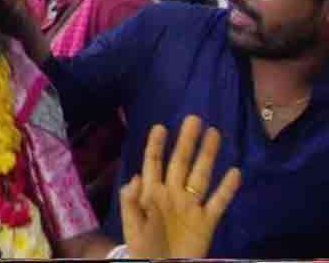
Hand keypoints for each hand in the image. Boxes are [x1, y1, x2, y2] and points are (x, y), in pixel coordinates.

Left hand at [120, 115, 241, 258]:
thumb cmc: (142, 246)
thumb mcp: (131, 224)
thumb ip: (130, 202)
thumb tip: (135, 177)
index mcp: (152, 192)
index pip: (154, 162)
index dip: (156, 145)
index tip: (160, 127)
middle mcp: (172, 193)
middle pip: (181, 162)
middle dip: (186, 141)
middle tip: (194, 119)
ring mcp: (191, 206)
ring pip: (201, 175)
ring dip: (208, 156)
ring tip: (215, 134)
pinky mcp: (206, 221)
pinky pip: (218, 202)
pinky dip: (227, 188)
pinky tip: (235, 172)